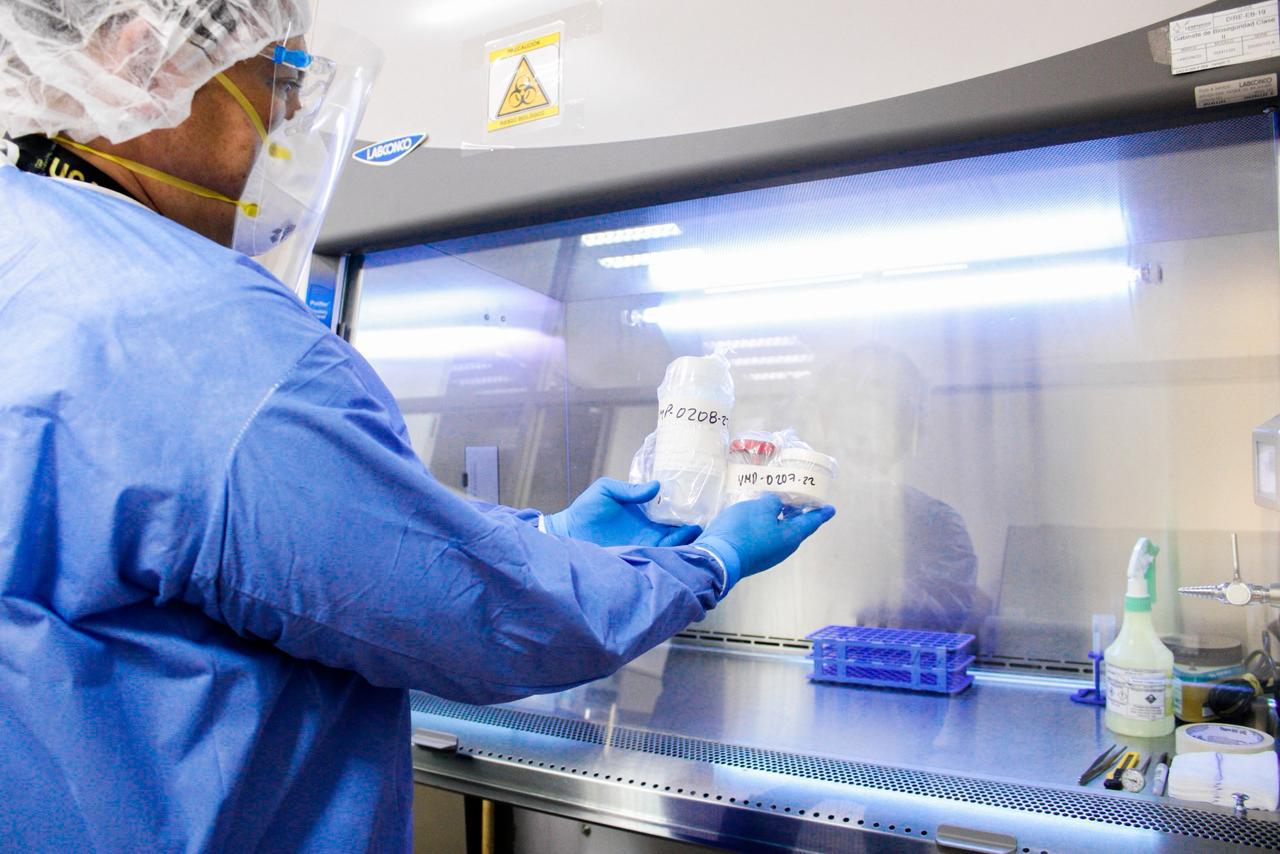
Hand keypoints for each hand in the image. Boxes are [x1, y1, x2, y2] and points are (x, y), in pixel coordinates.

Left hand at [544, 479, 702, 547]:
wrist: (569, 534)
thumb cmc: (585, 510)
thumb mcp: (606, 490)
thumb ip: (629, 490)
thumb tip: (656, 486)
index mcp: (644, 512)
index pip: (670, 510)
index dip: (685, 508)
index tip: (700, 504)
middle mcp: (649, 529)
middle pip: (678, 529)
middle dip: (694, 527)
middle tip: (708, 523)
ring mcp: (645, 545)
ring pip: (674, 545)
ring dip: (688, 541)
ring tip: (703, 536)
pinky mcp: (639, 558)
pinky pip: (661, 558)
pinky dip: (675, 555)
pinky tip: (686, 550)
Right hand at [695, 494, 834, 588]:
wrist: (717, 558)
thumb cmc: (744, 530)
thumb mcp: (761, 507)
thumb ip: (773, 502)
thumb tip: (776, 504)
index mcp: (791, 536)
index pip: (811, 522)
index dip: (820, 513)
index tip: (831, 508)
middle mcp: (783, 548)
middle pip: (796, 528)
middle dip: (799, 513)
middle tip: (801, 499)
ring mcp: (768, 554)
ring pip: (780, 532)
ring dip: (781, 518)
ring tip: (779, 504)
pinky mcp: (753, 556)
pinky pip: (767, 537)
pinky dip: (768, 524)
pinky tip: (758, 516)